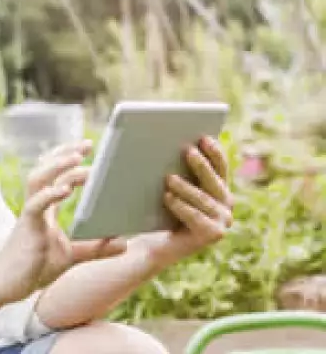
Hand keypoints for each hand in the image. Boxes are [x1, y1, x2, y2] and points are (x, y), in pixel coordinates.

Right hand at [0, 141, 126, 304]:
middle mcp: (35, 206)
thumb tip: (124, 243)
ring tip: (77, 158)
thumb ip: (95, 248)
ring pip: (38, 179)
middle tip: (88, 144)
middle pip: (44, 168)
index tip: (88, 149)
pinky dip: (50, 194)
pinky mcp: (27, 227)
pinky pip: (36, 205)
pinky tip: (66, 188)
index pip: (56, 176)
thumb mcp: (71, 257)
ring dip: (57, 166)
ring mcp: (29, 214)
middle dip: (64, 153)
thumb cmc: (33, 269)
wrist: (6, 285)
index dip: (70, 160)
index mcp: (44, 209)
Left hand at [137, 135, 233, 264]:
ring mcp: (222, 222)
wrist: (155, 245)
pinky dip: (181, 206)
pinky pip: (196, 217)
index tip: (204, 137)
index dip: (214, 152)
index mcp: (219, 191)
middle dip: (201, 165)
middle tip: (187, 151)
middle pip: (214, 181)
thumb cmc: (162, 212)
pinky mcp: (213, 235)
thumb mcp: (172, 188)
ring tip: (169, 178)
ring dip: (186, 187)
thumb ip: (179, 171)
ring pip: (203, 199)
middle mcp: (226, 206)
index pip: (220, 167)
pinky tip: (168, 197)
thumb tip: (178, 146)